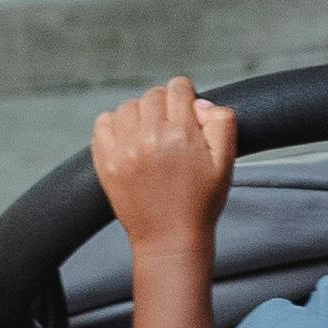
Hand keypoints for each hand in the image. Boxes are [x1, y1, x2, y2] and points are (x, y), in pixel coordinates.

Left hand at [92, 78, 237, 263]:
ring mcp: (124, 149)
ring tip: (149, 134)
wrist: (170, 239)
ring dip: (140, 114)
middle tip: (171, 129)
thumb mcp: (225, 162)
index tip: (187, 113)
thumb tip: (201, 104)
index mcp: (181, 134)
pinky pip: (102, 124)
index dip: (186, 97)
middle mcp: (150, 137)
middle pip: (153, 95)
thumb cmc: (200, 204)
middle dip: (165, 105)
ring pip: (128, 107)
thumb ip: (222, 123)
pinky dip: (114, 125)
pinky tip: (128, 140)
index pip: (178, 88)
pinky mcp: (106, 162)